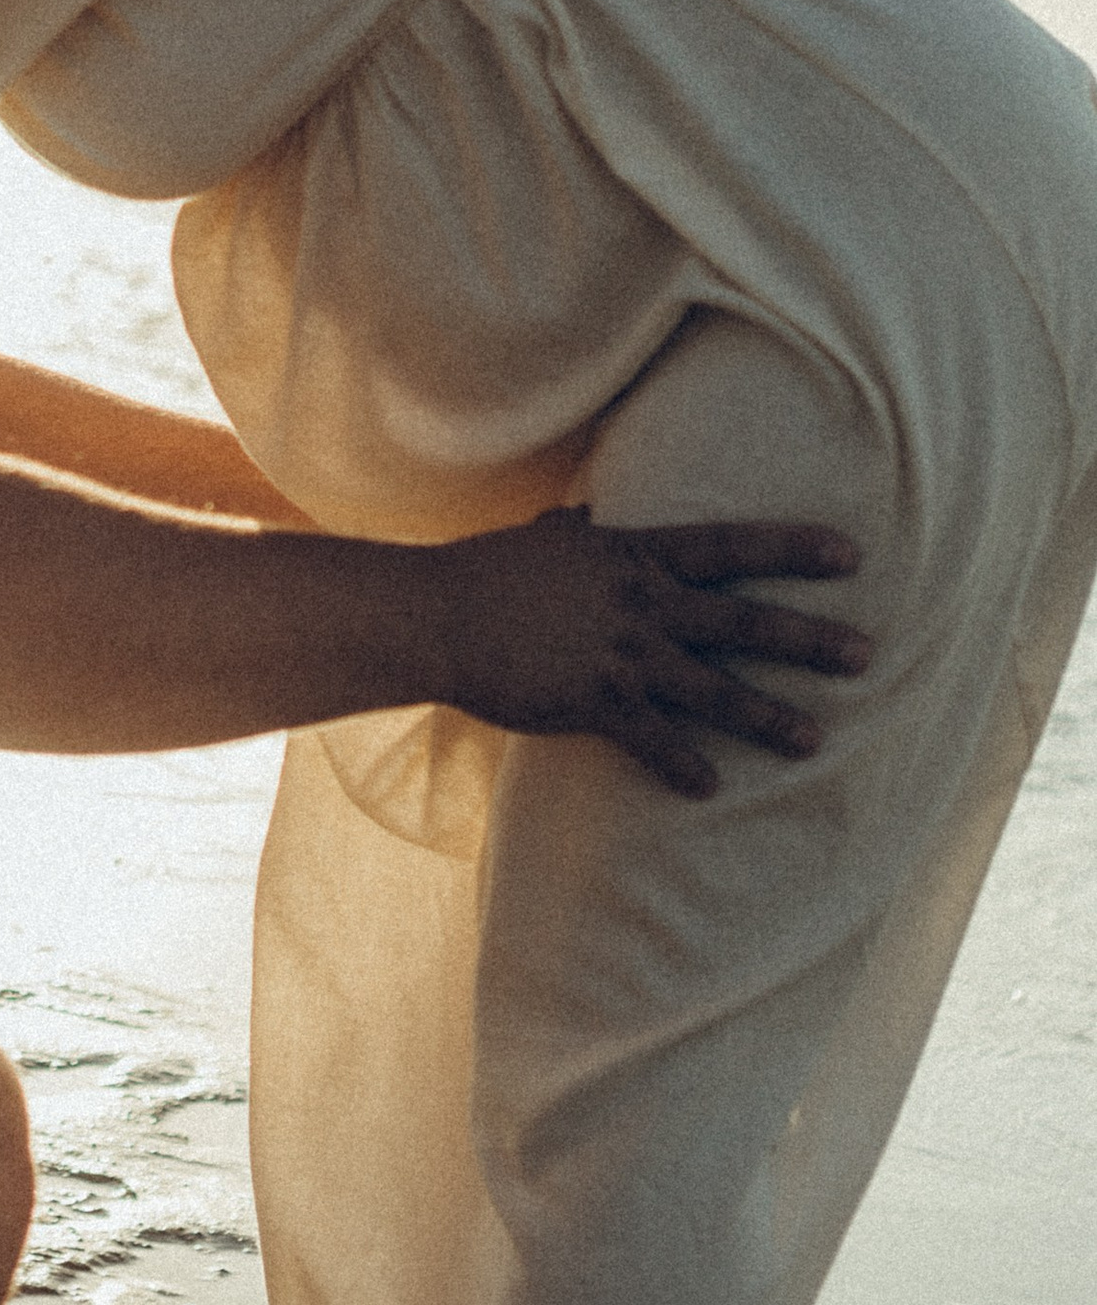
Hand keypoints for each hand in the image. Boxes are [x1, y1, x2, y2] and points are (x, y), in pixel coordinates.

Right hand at [425, 510, 868, 796]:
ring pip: (714, 691)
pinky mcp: (594, 704)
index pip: (731, 546)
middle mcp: (642, 604)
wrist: (437, 615)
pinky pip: (651, 741)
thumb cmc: (485, 571)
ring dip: (769, 716)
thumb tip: (585, 518)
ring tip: (816, 738)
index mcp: (635, 555)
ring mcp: (621, 656)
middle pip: (744, 621)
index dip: (793, 549)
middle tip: (867, 654)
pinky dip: (682, 765)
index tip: (852, 556)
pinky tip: (712, 787)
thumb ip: (576, 531)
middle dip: (809, 640)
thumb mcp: (543, 538)